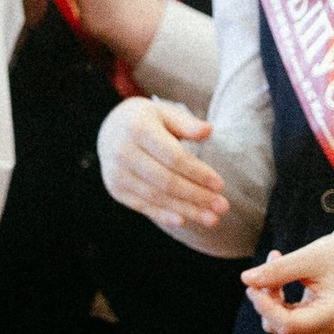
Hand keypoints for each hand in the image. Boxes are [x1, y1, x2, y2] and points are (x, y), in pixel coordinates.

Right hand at [101, 94, 229, 238]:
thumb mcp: (165, 113)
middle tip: (223, 206)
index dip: (198, 172)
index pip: (173, 157)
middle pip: (165, 181)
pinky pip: (143, 206)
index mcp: (138, 128)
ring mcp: (117, 173)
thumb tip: (208, 130)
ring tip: (212, 219)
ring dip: (186, 210)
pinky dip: (164, 215)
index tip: (220, 185)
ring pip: (156, 197)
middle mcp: (123, 152)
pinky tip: (184, 221)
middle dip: (196, 196)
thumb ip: (186, 122)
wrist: (111, 129)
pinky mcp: (116, 189)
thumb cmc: (147, 120)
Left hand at [241, 230, 333, 333]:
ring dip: (270, 294)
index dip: (265, 306)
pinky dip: (276, 297)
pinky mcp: (311, 325)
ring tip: (276, 260)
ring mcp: (318, 330)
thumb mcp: (309, 257)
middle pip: (279, 324)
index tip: (251, 284)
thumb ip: (278, 270)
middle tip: (272, 259)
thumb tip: (246, 279)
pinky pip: (283, 317)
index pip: (288, 324)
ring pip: (277, 322)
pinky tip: (279, 274)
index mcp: (332, 315)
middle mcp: (326, 329)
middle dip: (267, 295)